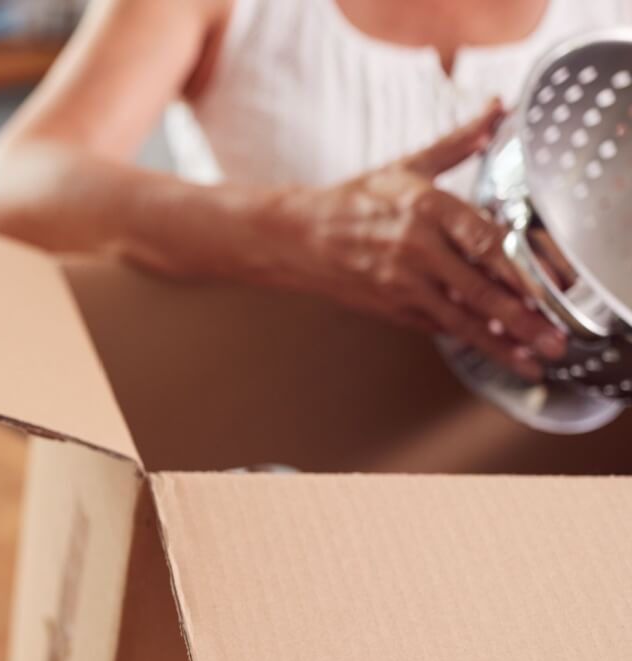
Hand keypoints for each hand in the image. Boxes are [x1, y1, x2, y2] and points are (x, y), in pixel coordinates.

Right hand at [270, 100, 565, 378]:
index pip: (485, 241)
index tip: (547, 288)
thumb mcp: (406, 167)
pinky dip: (466, 338)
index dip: (519, 269)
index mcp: (426, 207)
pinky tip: (493, 349)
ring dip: (499, 342)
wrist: (298, 236)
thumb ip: (457, 142)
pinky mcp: (391, 306)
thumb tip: (494, 111)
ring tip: (530, 360)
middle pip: (479, 288)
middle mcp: (416, 248)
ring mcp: (402, 282)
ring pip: (460, 318)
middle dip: (520, 318)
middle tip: (551, 339)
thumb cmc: (352, 201)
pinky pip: (436, 325)